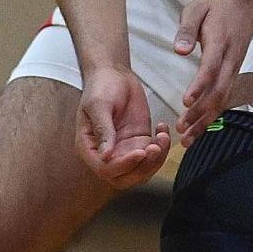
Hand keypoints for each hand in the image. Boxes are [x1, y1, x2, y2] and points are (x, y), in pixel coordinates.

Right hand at [77, 67, 171, 187]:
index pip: (105, 169)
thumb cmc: (101, 87)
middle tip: (155, 148)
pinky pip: (153, 155)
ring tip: (163, 136)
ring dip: (156, 159)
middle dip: (143, 168)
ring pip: (141, 170)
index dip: (124, 165)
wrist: (114, 74)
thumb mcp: (99, 105)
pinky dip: (162, 147)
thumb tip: (105, 156)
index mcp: (89, 148)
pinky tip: (162, 128)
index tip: (141, 151)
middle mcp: (106, 155)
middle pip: (124, 178)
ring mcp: (124, 150)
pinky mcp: (139, 142)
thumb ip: (103, 130)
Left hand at [173, 0, 252, 145]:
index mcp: (220, 42)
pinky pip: (224, 98)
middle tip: (182, 128)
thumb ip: (187, 28)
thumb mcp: (197, 8)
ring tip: (187, 138)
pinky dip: (212, 116)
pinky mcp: (233, 74)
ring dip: (205, 120)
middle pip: (218, 90)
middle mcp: (230, 60)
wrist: (247, 4)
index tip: (186, 101)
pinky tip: (199, 129)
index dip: (199, 86)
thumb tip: (179, 50)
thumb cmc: (217, 6)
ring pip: (222, 99)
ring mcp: (234, 68)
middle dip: (200, 112)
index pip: (211, 67)